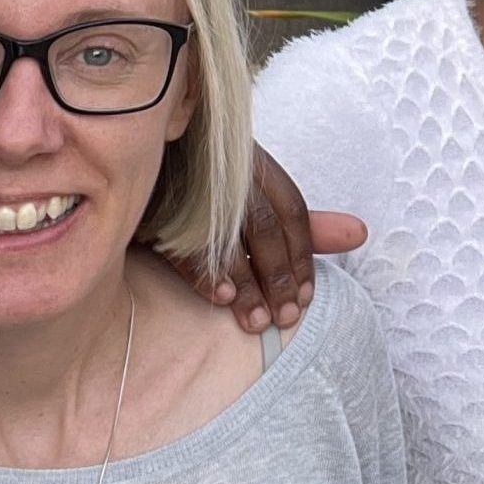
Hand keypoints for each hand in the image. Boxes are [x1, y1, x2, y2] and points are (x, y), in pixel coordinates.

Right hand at [163, 144, 366, 331]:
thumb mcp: (253, 202)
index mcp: (251, 162)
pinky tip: (220, 298)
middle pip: (263, 224)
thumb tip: (360, 234)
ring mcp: (186, 178)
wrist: (124, 163)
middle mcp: (224, 166)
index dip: (302, 256)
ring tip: (256, 321)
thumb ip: (304, 222)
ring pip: (227, 234)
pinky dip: (205, 270)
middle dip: (278, 276)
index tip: (305, 299)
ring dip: (245, 283)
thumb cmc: (200, 191)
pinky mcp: (150, 196)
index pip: (291, 208)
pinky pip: (182, 235)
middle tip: (285, 318)